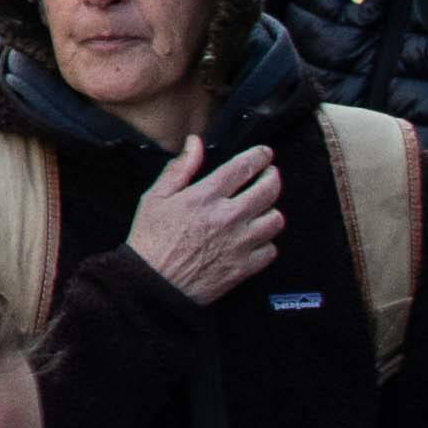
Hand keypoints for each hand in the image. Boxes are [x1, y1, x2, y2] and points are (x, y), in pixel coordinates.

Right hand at [126, 133, 286, 303]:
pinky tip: (255, 237)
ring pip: (275, 219)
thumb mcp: (155, 197)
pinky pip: (271, 249)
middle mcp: (228, 217)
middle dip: (273, 177)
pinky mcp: (246, 266)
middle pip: (268, 190)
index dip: (259, 156)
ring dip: (271, 210)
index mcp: (205, 197)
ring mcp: (240, 243)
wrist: (154, 283)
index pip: (243, 168)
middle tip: (270, 174)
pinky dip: (266, 241)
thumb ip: (180, 168)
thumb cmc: (151, 239)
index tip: (265, 153)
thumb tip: (194, 143)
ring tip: (263, 207)